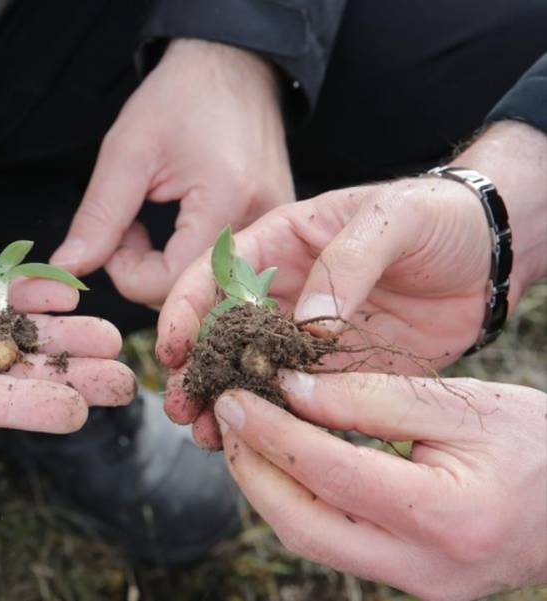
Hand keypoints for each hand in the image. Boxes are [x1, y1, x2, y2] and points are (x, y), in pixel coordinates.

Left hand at [51, 39, 293, 306]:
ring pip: (209, 286)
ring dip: (167, 268)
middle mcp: (263, 222)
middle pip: (193, 293)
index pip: (171, 284)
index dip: (126, 273)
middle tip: (128, 229)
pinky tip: (178, 226)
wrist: (233, 66)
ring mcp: (275, 228)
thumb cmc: (179, 98)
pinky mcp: (276, 229)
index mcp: (227, 200)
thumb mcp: (126, 151)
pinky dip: (191, 260)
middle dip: (146, 273)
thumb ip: (98, 217)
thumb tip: (67, 268)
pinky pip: (228, 269)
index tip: (113, 239)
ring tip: (152, 224)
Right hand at [158, 121, 546, 447]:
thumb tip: (307, 324)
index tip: (172, 349)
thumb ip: (347, 263)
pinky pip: (300, 399)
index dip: (185, 311)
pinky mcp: (339, 371)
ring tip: (205, 435)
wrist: (491, 253)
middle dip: (197, 370)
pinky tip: (258, 443)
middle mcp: (283, 293)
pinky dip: (276, 421)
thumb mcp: (393, 218)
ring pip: (253, 373)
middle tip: (181, 406)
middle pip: (223, 334)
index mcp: (280, 245)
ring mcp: (307, 336)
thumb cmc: (438, 214)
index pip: (215, 276)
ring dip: (227, 402)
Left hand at [212, 372, 546, 599]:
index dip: (272, 433)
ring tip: (248, 434)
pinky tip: (287, 463)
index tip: (233, 396)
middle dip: (253, 469)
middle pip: (303, 525)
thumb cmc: (538, 443)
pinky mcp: (411, 586)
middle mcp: (427, 567)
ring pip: (312, 542)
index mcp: (447, 514)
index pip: (329, 473)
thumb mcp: (463, 404)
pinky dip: (301, 504)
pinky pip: (335, 545)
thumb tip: (289, 389)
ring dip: (269, 489)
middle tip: (228, 416)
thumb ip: (371, 397)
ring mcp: (418, 586)